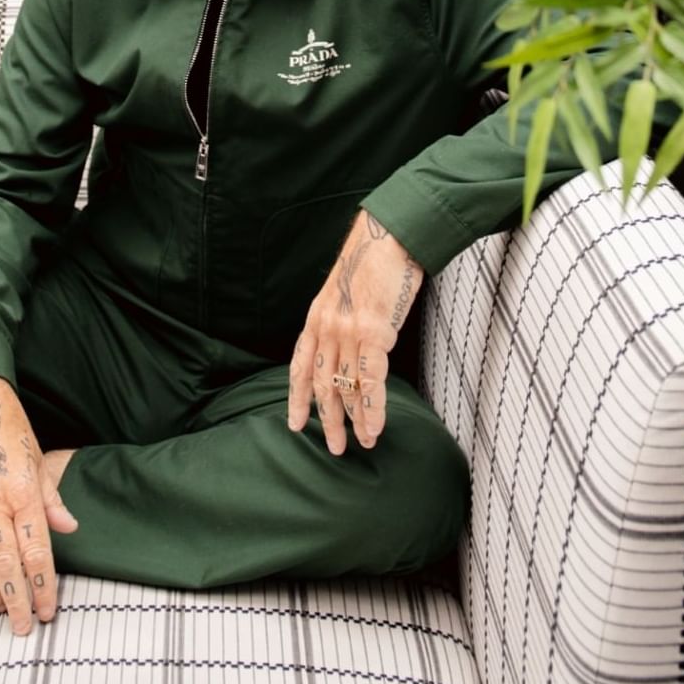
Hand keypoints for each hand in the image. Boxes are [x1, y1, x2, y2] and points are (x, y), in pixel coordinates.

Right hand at [0, 374, 77, 633]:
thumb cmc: (9, 425)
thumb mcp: (38, 457)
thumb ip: (50, 497)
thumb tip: (68, 527)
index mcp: (23, 490)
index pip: (36, 550)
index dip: (43, 586)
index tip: (46, 611)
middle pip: (6, 563)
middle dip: (16, 599)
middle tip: (21, 626)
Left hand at [287, 211, 422, 455]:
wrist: (387, 237)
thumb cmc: (372, 262)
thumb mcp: (344, 292)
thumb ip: (340, 319)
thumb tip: (350, 346)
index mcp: (316, 318)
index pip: (299, 365)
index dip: (296, 397)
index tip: (295, 422)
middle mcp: (326, 327)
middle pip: (320, 384)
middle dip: (327, 419)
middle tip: (333, 446)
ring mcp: (347, 331)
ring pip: (346, 388)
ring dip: (354, 421)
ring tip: (363, 443)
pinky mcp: (372, 333)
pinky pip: (369, 382)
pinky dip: (373, 410)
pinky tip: (375, 428)